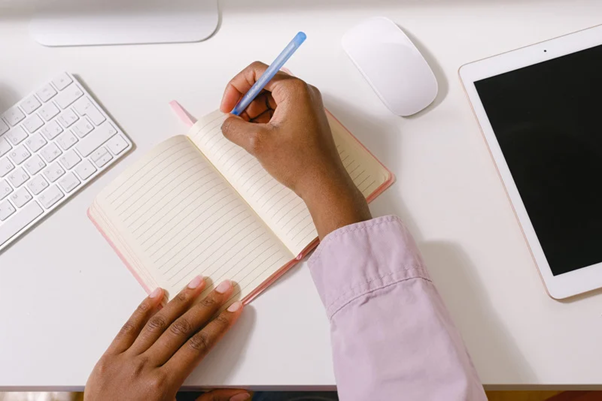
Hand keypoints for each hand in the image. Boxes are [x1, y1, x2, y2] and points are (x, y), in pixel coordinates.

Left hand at [84, 277, 249, 400]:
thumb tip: (241, 395)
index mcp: (163, 385)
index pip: (199, 346)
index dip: (220, 325)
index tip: (234, 309)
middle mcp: (144, 368)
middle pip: (182, 328)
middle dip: (207, 305)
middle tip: (224, 287)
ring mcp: (124, 360)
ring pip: (158, 322)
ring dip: (180, 299)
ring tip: (197, 282)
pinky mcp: (108, 358)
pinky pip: (128, 327)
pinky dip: (144, 308)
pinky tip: (158, 294)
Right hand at [220, 62, 370, 237]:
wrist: (324, 185)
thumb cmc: (303, 164)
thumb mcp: (257, 143)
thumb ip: (234, 127)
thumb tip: (227, 122)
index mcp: (294, 90)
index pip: (257, 72)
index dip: (236, 88)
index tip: (228, 107)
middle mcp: (302, 94)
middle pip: (262, 85)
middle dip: (244, 103)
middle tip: (234, 122)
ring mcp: (305, 107)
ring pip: (269, 100)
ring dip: (253, 114)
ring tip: (247, 134)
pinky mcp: (304, 120)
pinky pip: (278, 112)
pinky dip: (264, 122)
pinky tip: (258, 138)